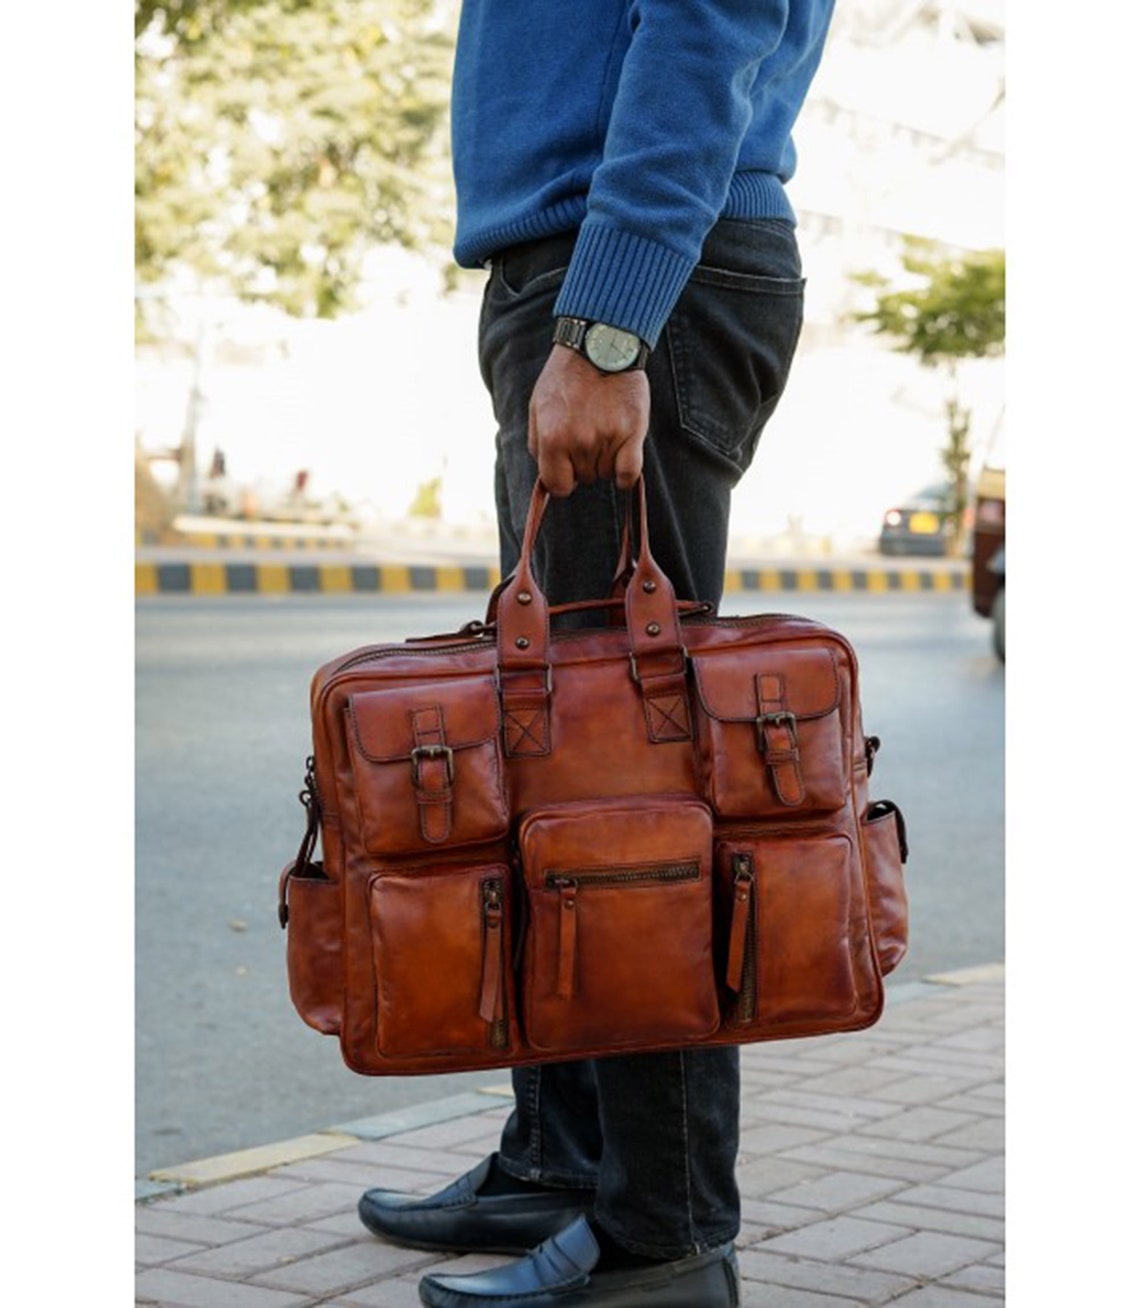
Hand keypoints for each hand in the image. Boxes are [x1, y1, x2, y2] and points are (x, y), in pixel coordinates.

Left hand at [528, 346, 649, 497]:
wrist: (600, 346)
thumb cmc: (565, 377)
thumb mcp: (538, 407)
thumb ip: (538, 445)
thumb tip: (546, 478)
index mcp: (552, 439)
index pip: (558, 486)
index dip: (562, 479)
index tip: (568, 468)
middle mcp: (579, 443)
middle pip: (585, 478)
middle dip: (584, 463)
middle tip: (587, 433)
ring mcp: (607, 438)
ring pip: (606, 473)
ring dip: (605, 460)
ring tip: (603, 429)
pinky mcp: (632, 432)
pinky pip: (629, 473)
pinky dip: (626, 475)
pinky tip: (623, 460)